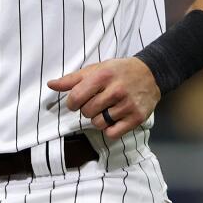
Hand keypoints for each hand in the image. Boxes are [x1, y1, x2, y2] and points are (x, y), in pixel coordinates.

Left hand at [47, 58, 161, 138]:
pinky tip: (116, 118)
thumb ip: (73, 79)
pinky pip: (112, 133)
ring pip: (98, 124)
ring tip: (108, 108)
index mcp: (103, 76)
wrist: (151, 73)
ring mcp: (128, 104)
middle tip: (99, 101)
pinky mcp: (137, 117)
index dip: (73, 102)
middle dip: (88, 109)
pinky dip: (111, 129)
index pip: (75, 98)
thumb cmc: (119, 71)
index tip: (79, 100)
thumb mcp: (97, 69)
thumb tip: (51, 85)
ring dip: (100, 119)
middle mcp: (116, 90)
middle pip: (86, 113)